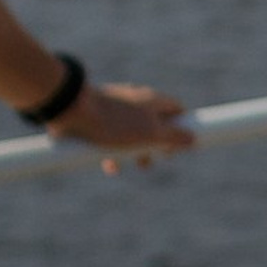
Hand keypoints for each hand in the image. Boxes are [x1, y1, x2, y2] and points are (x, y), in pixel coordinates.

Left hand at [50, 81, 195, 173]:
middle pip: (154, 123)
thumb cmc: (115, 122)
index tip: (180, 145)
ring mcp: (116, 108)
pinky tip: (106, 164)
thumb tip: (193, 139)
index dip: (182, 127)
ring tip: (127, 166)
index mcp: (153, 100)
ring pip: (131, 132)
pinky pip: (110, 136)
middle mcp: (136, 101)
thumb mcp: (150, 133)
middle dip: (155, 145)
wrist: (73, 111)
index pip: (177, 110)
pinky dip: (112, 150)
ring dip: (132, 151)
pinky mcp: (96, 117)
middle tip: (154, 160)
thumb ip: (173, 137)